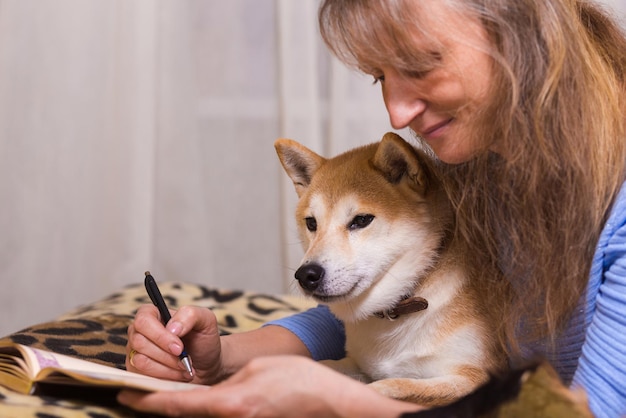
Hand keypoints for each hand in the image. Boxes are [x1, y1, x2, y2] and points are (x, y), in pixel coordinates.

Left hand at [118, 355, 420, 417]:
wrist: (329, 404)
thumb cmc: (298, 380)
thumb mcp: (257, 369)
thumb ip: (228, 382)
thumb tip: (212, 391)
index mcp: (228, 403)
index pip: (177, 405)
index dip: (147, 402)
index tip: (124, 395)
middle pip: (185, 417)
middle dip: (159, 408)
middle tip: (138, 395)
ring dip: (181, 410)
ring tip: (163, 397)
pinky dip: (202, 412)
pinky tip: (197, 403)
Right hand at [126, 304, 222, 384]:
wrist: (206, 365)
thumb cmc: (203, 340)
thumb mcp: (205, 320)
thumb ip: (190, 315)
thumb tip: (172, 328)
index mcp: (152, 314)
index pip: (143, 320)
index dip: (160, 336)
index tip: (180, 348)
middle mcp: (139, 331)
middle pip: (140, 342)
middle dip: (167, 355)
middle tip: (186, 359)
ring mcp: (135, 352)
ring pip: (140, 361)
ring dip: (167, 367)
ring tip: (185, 366)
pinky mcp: (136, 371)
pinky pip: (142, 376)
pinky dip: (165, 377)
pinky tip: (178, 374)